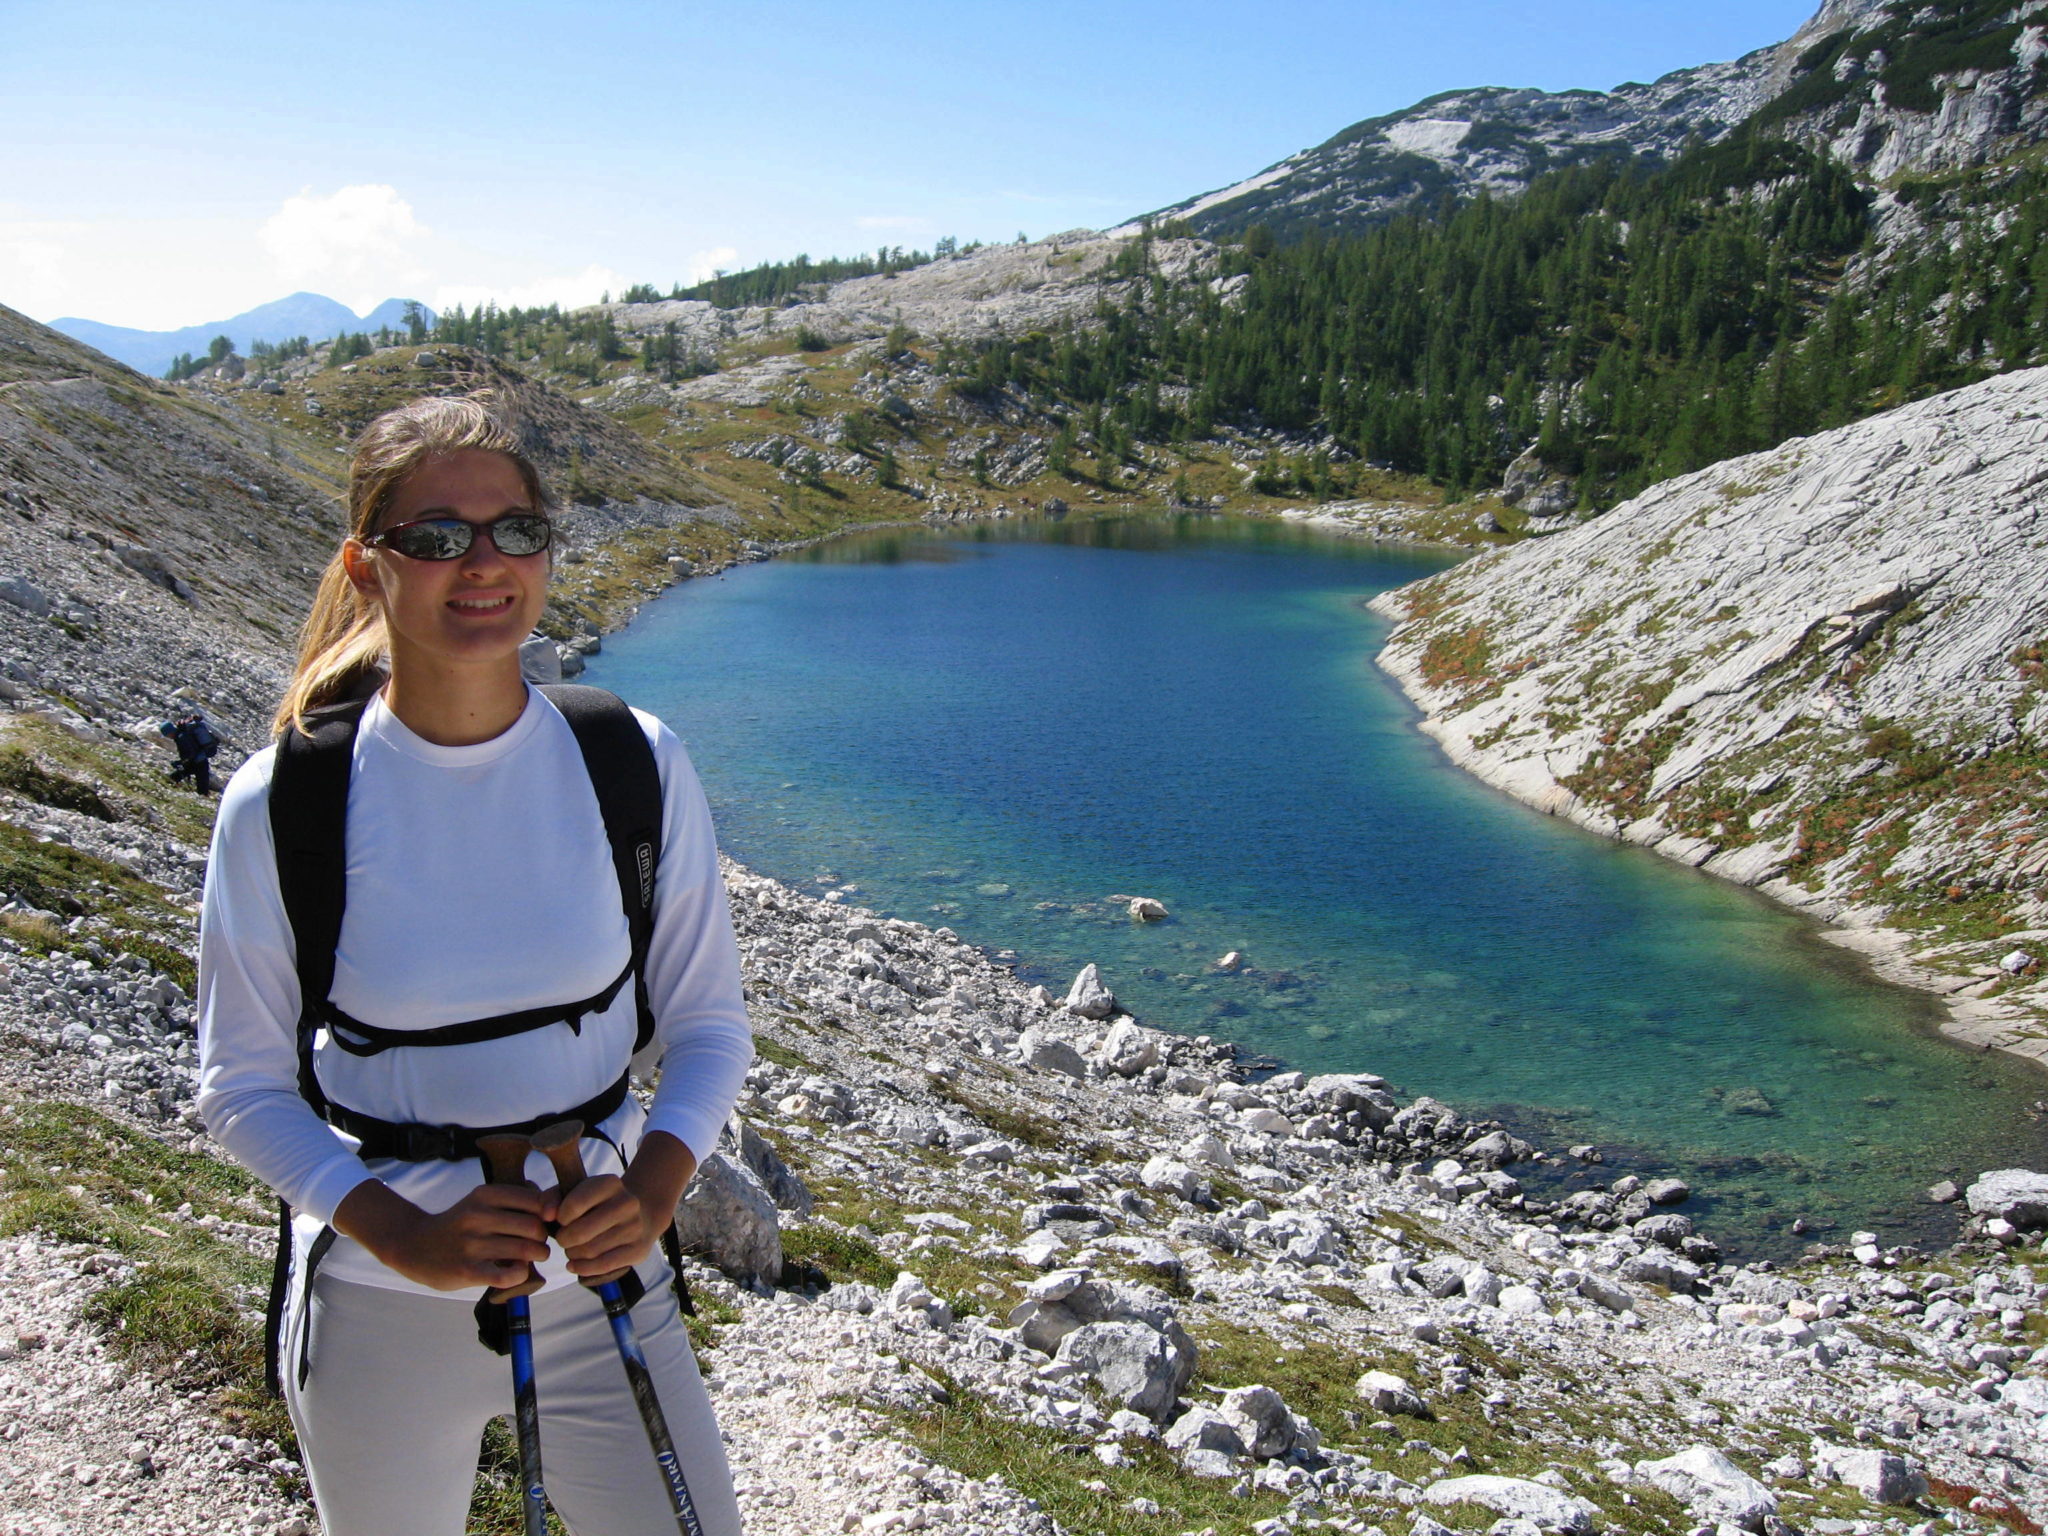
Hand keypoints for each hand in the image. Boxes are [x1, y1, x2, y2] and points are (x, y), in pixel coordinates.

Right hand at [334, 1178, 556, 1291]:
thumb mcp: (482, 1201)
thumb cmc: (460, 1223)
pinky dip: (521, 1274)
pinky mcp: (467, 1271)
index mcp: (485, 1195)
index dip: (548, 1216)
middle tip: (538, 1244)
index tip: (544, 1224)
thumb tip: (556, 1205)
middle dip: (543, 1238)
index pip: (537, 1202)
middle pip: (535, 1227)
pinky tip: (514, 1271)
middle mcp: (478, 1216)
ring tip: (532, 1257)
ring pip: (527, 1250)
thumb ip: (517, 1200)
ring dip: (537, 1256)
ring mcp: (472, 1244)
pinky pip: (510, 1275)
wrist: (414, 1245)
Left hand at [554, 1174, 660, 1279]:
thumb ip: (552, 1198)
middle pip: (580, 1233)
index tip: (562, 1220)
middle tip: (564, 1239)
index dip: (560, 1218)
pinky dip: (583, 1268)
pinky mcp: (638, 1250)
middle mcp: (627, 1203)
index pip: (573, 1205)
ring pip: (590, 1251)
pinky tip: (574, 1265)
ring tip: (573, 1249)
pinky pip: (602, 1266)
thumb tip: (547, 1215)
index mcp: (610, 1183)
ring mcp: (635, 1227)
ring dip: (573, 1254)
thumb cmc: (597, 1205)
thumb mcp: (575, 1192)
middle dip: (564, 1240)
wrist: (640, 1215)